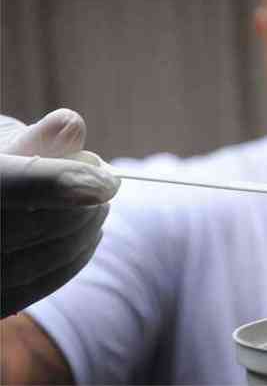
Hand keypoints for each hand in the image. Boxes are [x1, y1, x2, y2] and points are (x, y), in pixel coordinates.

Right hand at [1, 109, 119, 317]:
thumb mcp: (4, 142)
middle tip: (108, 185)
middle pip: (36, 224)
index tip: (109, 180)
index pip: (15, 184)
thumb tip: (73, 126)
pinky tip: (89, 236)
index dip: (66, 181)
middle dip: (85, 206)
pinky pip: (37, 285)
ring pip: (42, 259)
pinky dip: (73, 259)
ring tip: (99, 207)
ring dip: (86, 232)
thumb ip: (39, 138)